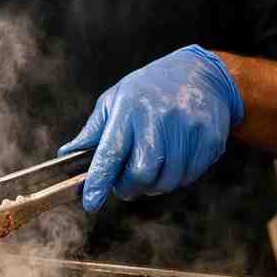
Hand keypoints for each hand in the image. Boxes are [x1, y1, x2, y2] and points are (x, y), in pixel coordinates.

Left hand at [57, 45, 243, 212]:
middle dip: (129, 188)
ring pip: (168, 180)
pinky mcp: (210, 138)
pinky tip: (172, 163)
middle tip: (124, 185)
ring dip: (154, 186)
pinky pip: (190, 176)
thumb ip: (93, 131)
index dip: (99, 181)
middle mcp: (160, 117)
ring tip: (149, 171)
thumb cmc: (149, 89)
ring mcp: (188, 128)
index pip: (111, 152)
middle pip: (142, 172)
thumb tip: (66, 154)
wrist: (200, 74)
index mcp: (130, 107)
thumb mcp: (115, 99)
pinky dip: (176, 179)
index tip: (90, 202)